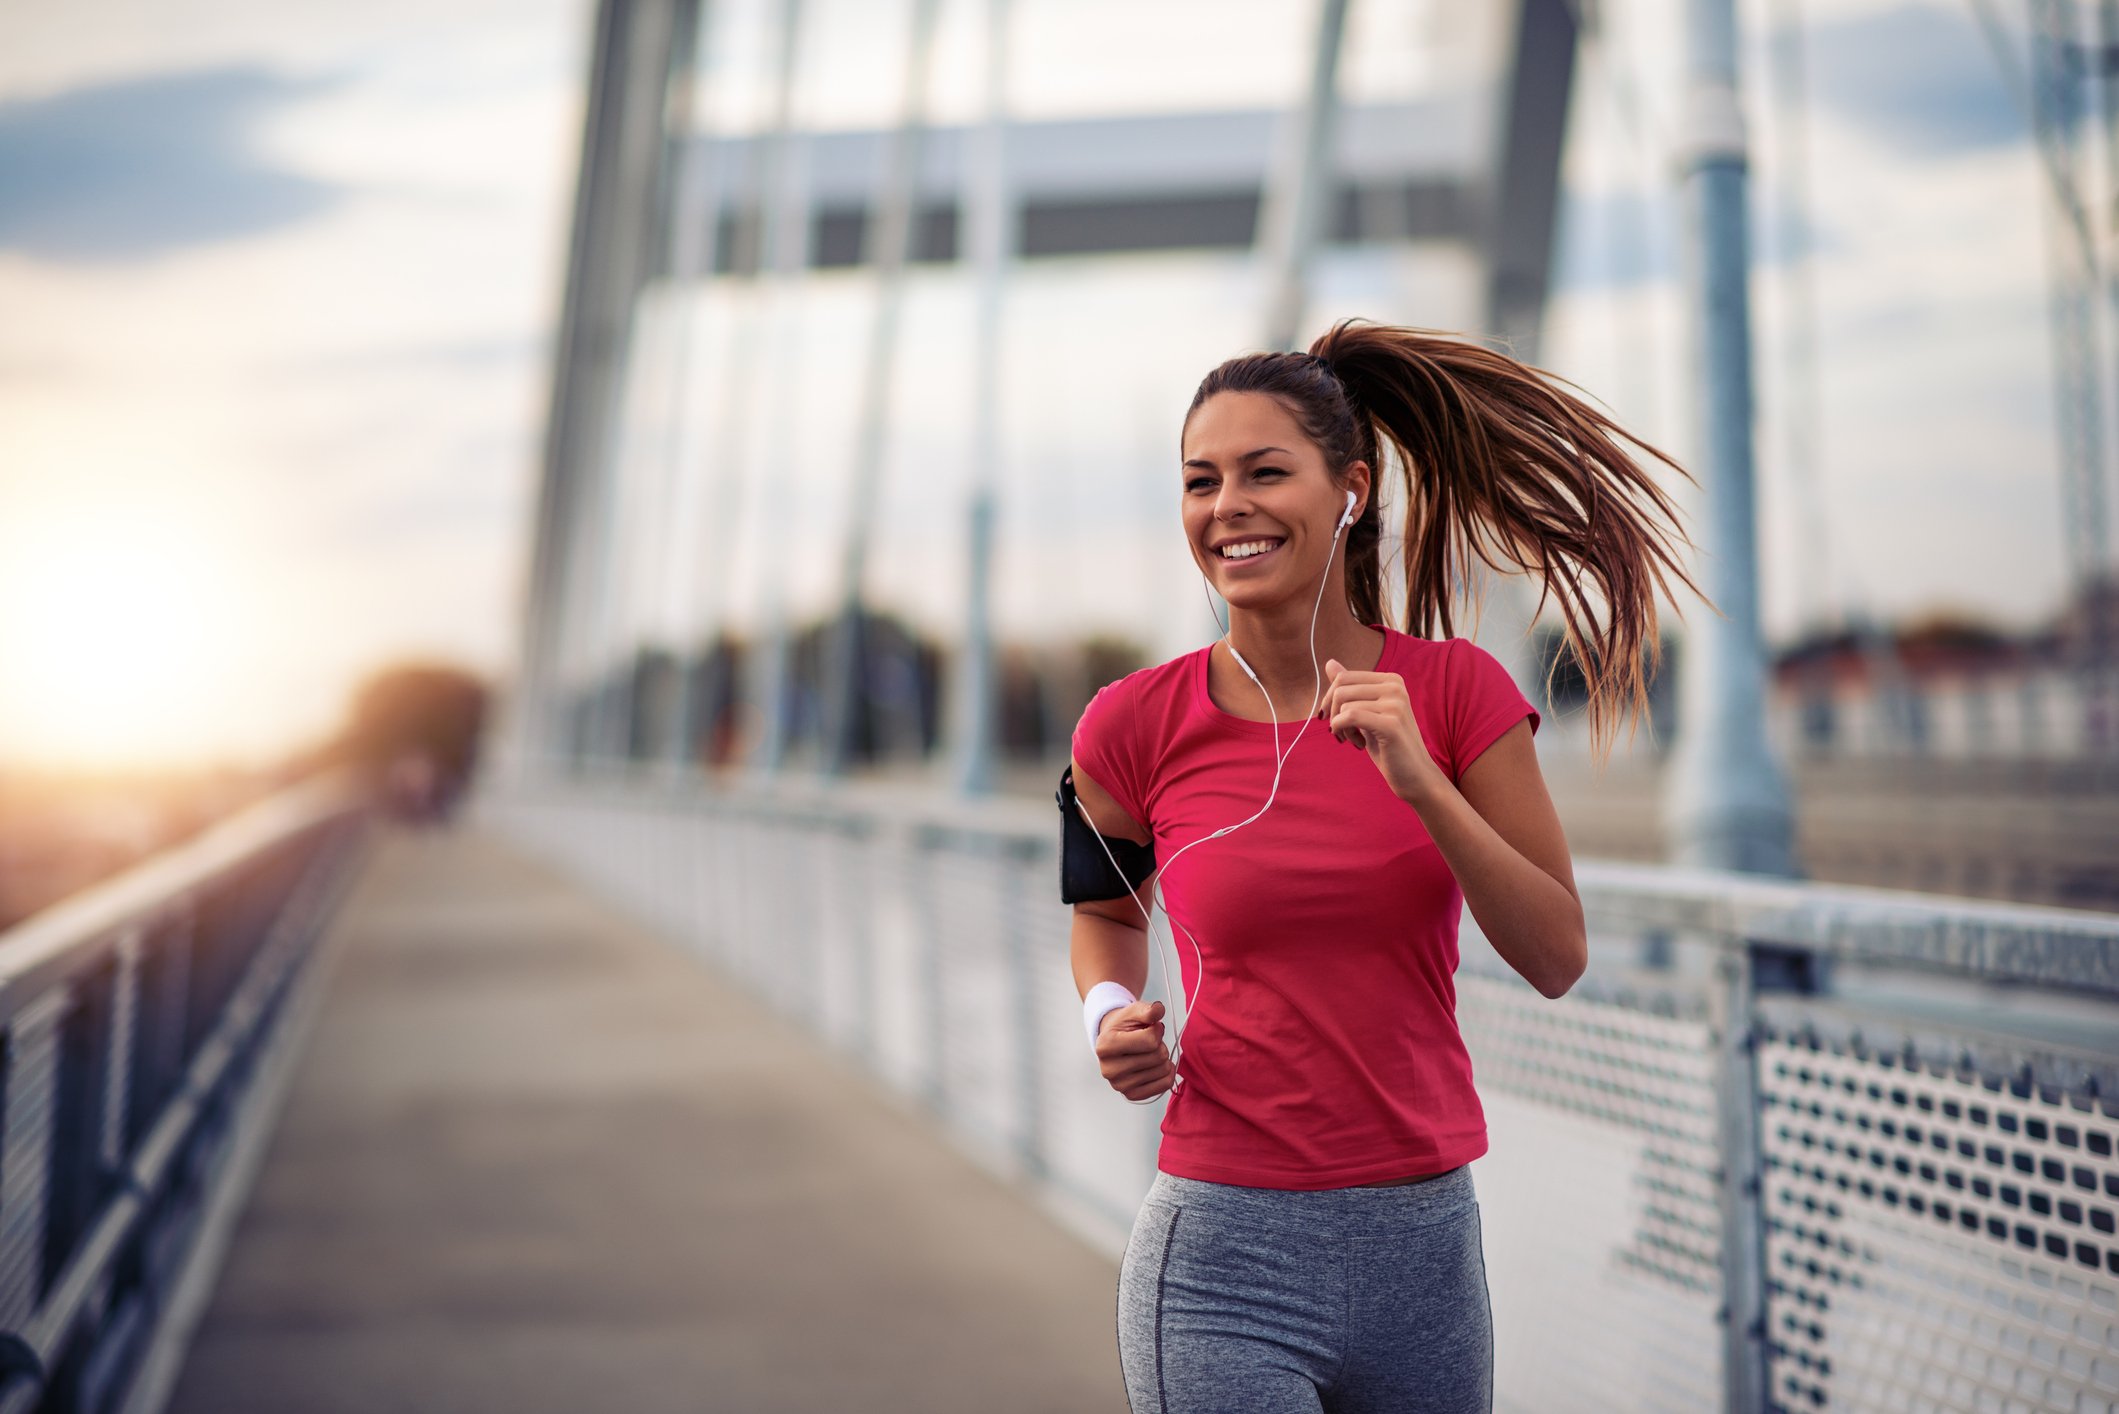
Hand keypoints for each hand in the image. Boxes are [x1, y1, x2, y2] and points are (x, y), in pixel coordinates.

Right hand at [1095, 1000, 1174, 1100]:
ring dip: (1163, 1058)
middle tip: (1149, 1041)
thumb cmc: (1124, 1027)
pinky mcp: (1131, 1095)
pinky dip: (1167, 1073)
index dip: (1157, 1030)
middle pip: (1158, 1056)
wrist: (1114, 1043)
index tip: (1150, 1027)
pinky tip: (1157, 1065)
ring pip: (1163, 1070)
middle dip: (1160, 1044)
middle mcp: (1109, 1069)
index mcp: (1106, 1045)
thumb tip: (1159, 1010)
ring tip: (1149, 1052)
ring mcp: (1119, 1086)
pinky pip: (1165, 1085)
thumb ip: (1148, 1009)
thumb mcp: (1134, 1011)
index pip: (1150, 1041)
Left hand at [1319, 658, 1444, 802]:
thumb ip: (1352, 688)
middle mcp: (1396, 687)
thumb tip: (1330, 662)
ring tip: (1355, 741)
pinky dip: (1343, 731)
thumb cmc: (1389, 745)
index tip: (1334, 719)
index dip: (1330, 699)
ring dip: (1340, 728)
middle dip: (1333, 713)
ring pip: (1344, 705)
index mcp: (1392, 680)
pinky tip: (1357, 744)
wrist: (1415, 775)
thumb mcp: (1367, 712)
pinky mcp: (1391, 723)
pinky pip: (1349, 717)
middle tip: (1341, 733)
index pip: (1344, 677)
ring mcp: (1396, 704)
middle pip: (1340, 688)